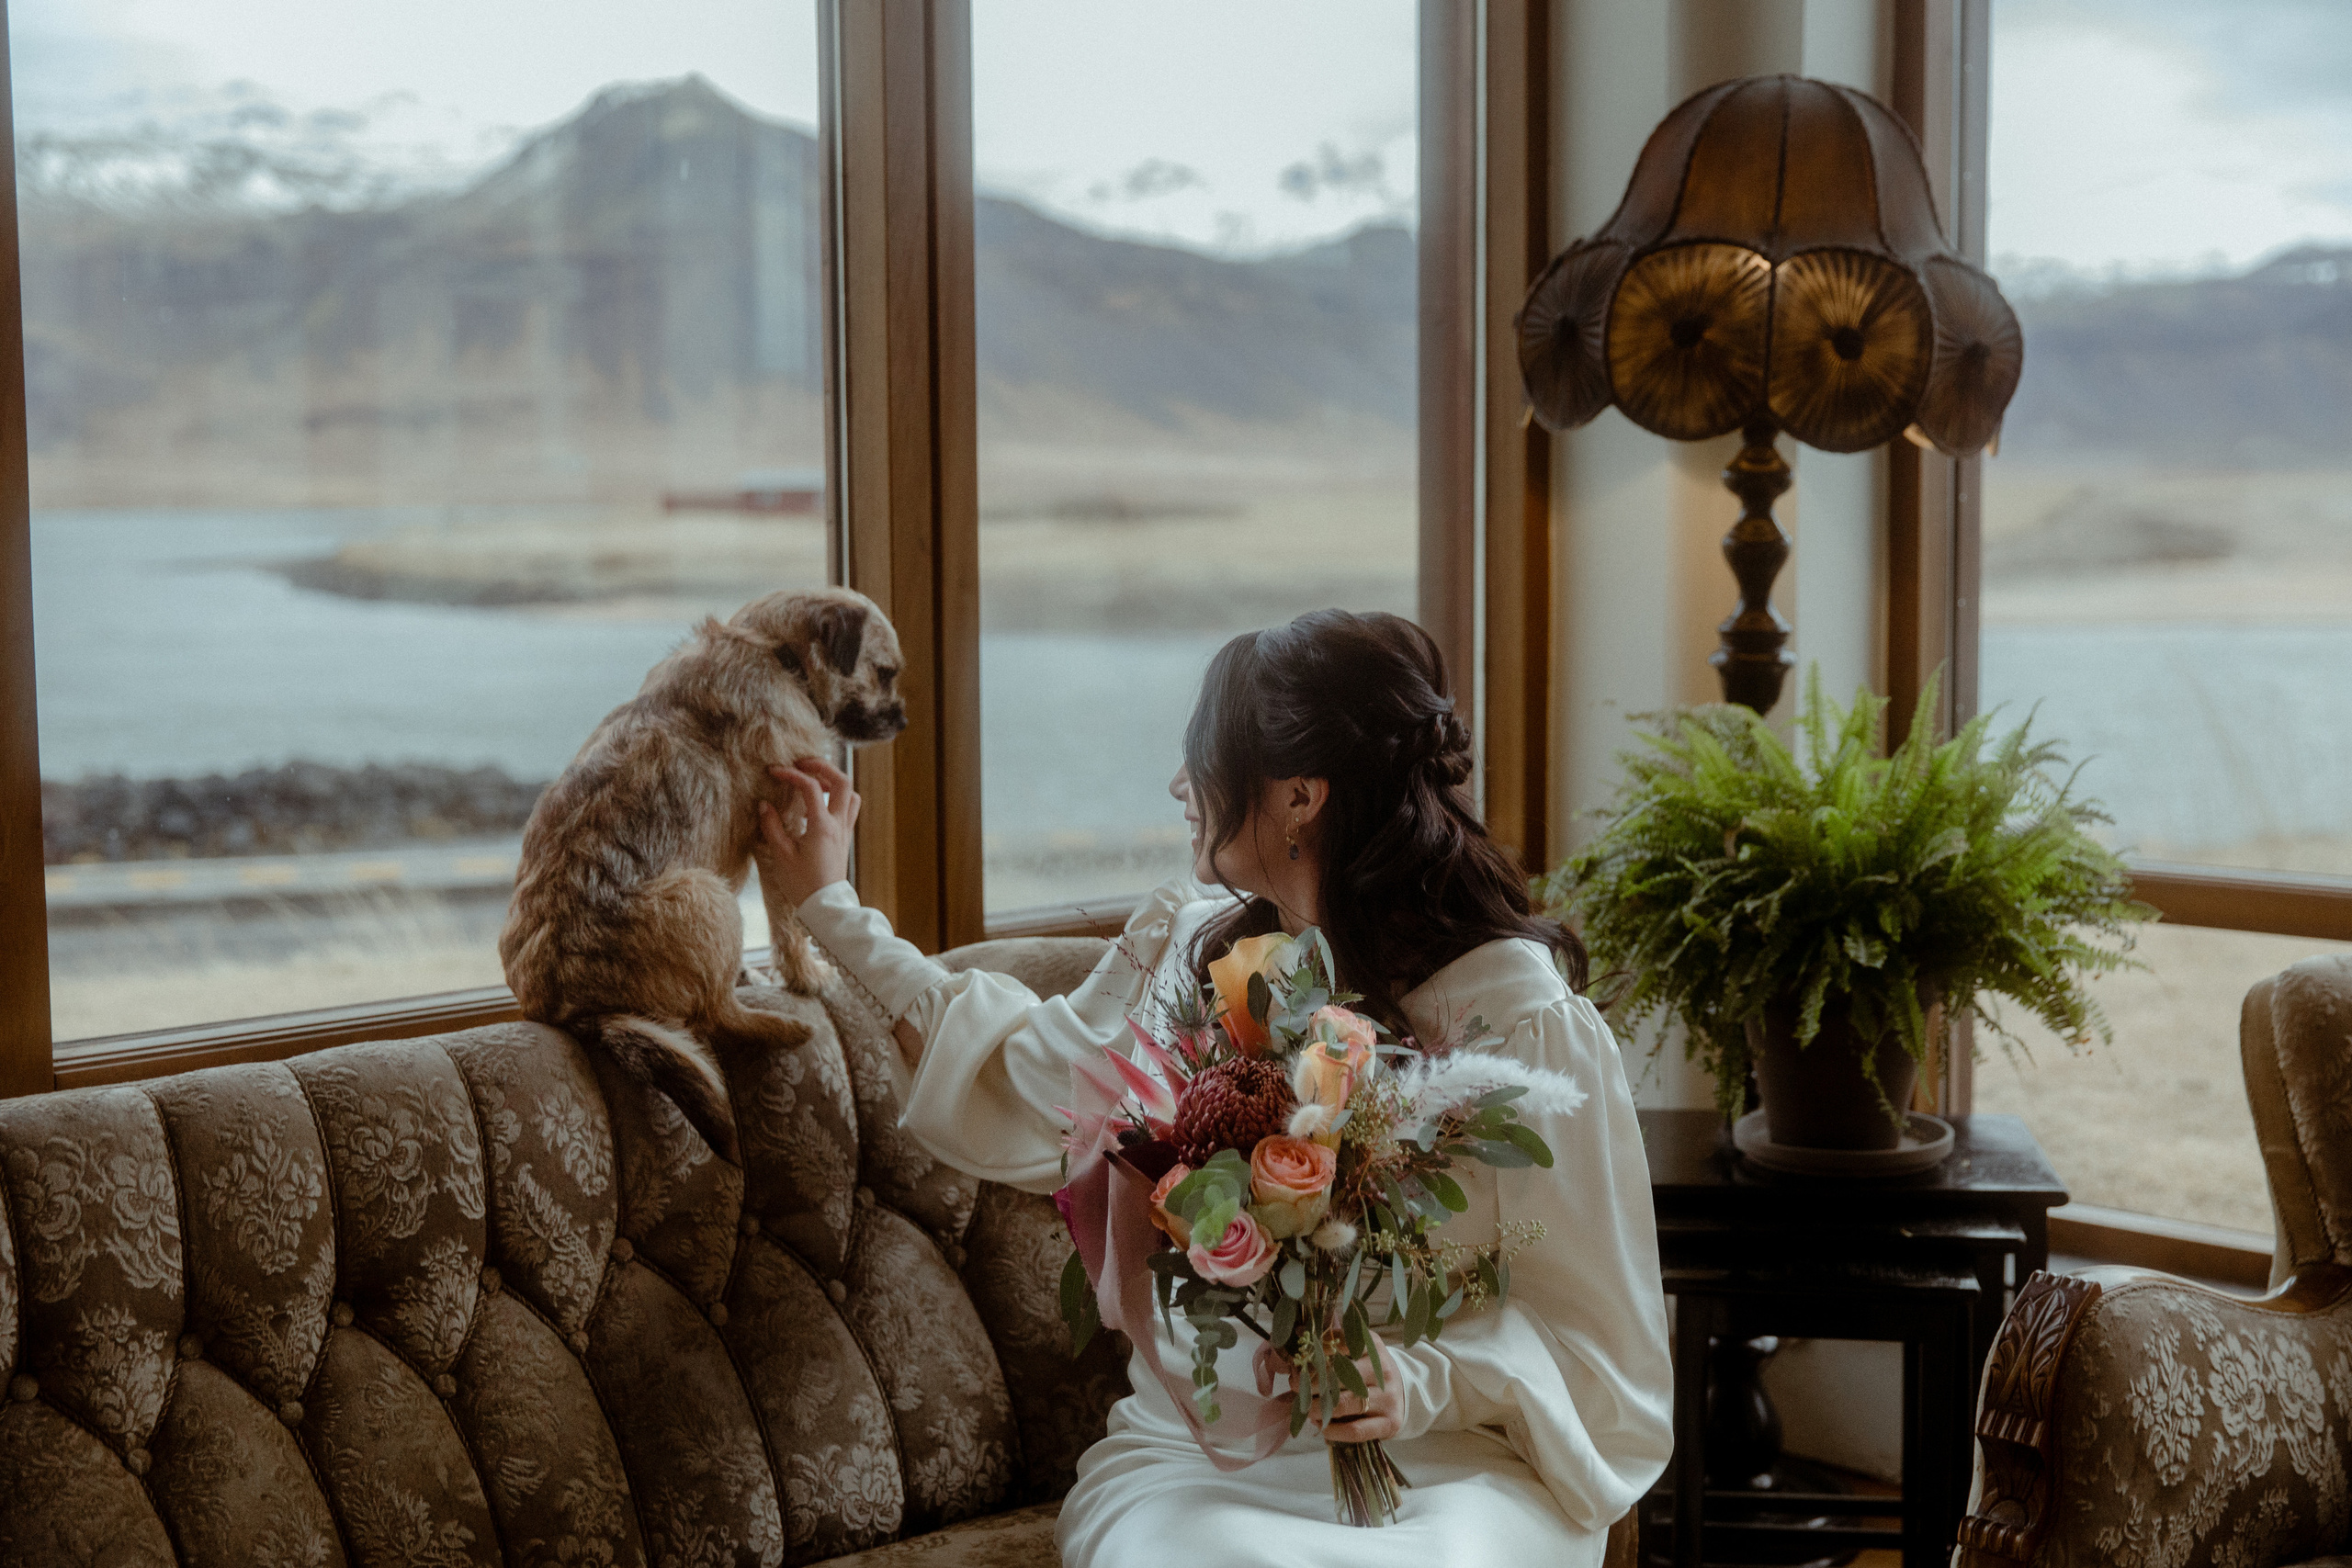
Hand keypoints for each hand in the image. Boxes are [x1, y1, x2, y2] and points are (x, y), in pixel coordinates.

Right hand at [756, 757, 858, 908]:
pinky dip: (837, 797)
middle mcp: (838, 824)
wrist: (825, 907)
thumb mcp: (781, 856)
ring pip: (851, 794)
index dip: (791, 774)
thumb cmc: (802, 884)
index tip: (774, 771)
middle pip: (842, 781)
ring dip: (834, 781)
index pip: (810, 787)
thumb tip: (764, 805)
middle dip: (822, 766)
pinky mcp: (845, 838)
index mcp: (821, 826)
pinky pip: (849, 808)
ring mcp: (844, 831)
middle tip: (802, 763)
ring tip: (813, 781)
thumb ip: (772, 827)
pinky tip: (818, 804)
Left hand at [1287, 1337, 1401, 1443]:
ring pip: (1343, 1405)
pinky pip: (1355, 1430)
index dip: (1317, 1353)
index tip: (1300, 1362)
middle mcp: (1383, 1370)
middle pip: (1339, 1377)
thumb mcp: (1358, 1351)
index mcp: (1374, 1347)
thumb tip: (1298, 1332)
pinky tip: (1321, 1427)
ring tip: (1306, 1409)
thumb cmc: (1369, 1371)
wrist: (1405, 1395)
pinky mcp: (1390, 1423)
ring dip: (1317, 1409)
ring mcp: (1388, 1398)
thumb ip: (1332, 1344)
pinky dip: (1333, 1430)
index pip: (1341, 1344)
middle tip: (1296, 1387)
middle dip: (1311, 1384)